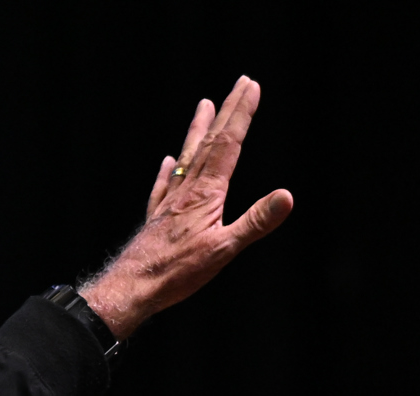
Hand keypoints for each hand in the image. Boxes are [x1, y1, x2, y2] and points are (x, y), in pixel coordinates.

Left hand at [79, 75, 292, 338]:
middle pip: (210, 143)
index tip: (251, 86)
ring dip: (197, 131)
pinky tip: (168, 162)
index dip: (241, 114)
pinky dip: (169, 171)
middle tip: (239, 82)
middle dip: (227, 112)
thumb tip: (287, 196)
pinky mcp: (156, 219)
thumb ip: (255, 222)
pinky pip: (163, 187)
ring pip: (187, 158)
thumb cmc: (176, 272)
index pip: (229, 145)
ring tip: (203, 106)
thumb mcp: (223, 250)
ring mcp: (169, 204)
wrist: (131, 287)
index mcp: (206, 195)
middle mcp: (186, 191)